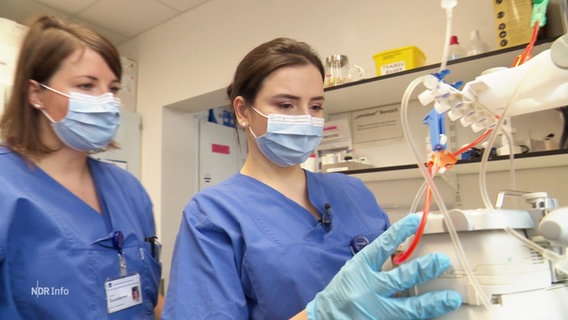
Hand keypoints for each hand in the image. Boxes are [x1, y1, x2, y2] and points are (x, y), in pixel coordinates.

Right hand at [306, 214, 461, 319]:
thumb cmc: (338, 295)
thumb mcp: (352, 273)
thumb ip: (374, 266)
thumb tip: (401, 255)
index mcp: (359, 270)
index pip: (381, 246)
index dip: (399, 232)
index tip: (416, 221)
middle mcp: (368, 289)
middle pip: (402, 277)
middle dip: (425, 269)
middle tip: (442, 261)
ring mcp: (376, 311)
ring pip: (410, 308)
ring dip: (433, 302)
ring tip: (451, 298)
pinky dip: (421, 318)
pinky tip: (435, 317)